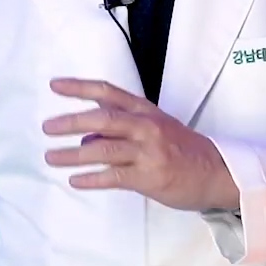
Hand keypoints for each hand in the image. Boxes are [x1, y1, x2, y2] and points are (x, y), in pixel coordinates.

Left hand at [42, 79, 240, 211]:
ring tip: (51, 157)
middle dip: (70, 121)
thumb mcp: (155, 130)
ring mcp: (148, 152)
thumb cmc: (183, 151)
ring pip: (103, 150)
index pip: (109, 93)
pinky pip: (114, 177)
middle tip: (47, 127)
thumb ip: (122, 131)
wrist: (218, 172)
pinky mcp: (150, 177)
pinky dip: (92, 179)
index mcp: (146, 111)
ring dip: (73, 154)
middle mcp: (146, 127)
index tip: (55, 85)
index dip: (80, 87)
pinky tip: (75, 180)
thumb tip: (86, 141)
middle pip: (102, 119)